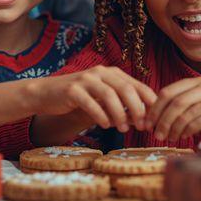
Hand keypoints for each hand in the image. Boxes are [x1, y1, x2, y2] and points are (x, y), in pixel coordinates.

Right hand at [30, 66, 156, 132]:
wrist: (47, 94)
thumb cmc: (79, 99)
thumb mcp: (102, 100)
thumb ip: (121, 106)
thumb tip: (144, 121)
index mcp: (112, 73)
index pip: (137, 85)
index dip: (148, 102)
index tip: (154, 119)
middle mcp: (101, 72)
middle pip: (126, 88)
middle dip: (136, 108)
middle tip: (141, 125)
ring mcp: (86, 79)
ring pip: (109, 95)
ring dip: (119, 113)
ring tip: (122, 128)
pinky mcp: (72, 89)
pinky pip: (90, 102)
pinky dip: (100, 115)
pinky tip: (105, 125)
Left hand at [147, 78, 200, 140]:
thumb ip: (185, 101)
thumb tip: (159, 115)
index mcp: (197, 81)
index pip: (169, 91)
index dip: (155, 108)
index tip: (148, 122)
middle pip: (176, 103)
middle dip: (162, 120)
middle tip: (156, 134)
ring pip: (188, 113)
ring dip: (175, 128)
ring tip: (170, 138)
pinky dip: (191, 130)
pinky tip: (185, 136)